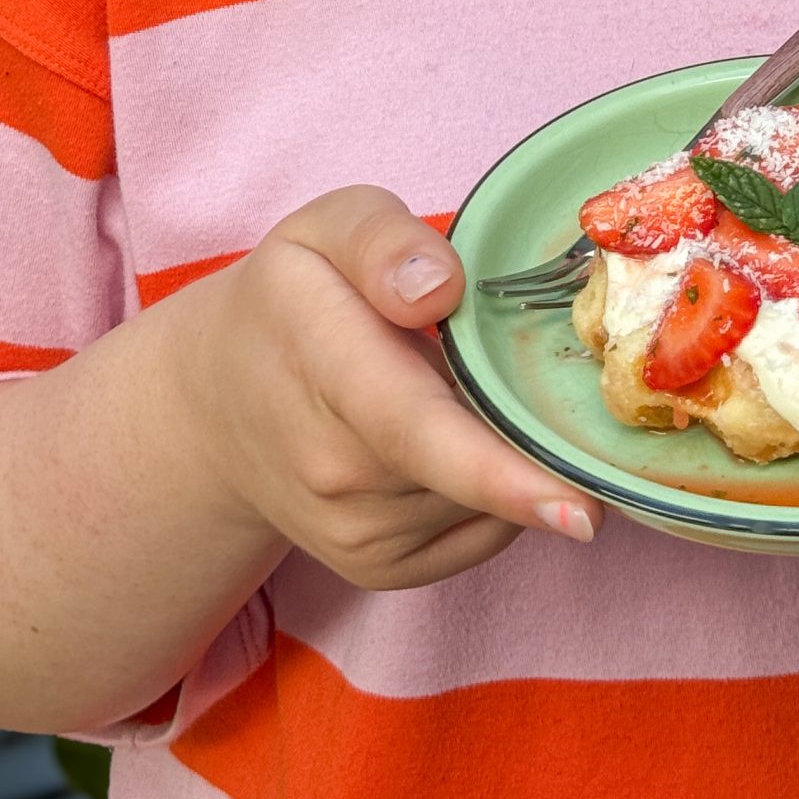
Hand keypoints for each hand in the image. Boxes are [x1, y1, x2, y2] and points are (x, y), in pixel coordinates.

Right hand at [174, 187, 602, 591]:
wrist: (215, 406)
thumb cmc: (293, 299)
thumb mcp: (326, 230)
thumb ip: (384, 240)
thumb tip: (440, 288)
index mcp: (324, 363)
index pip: (415, 429)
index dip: (502, 473)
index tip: (583, 509)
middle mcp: (334, 471)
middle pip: (473, 460)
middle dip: (527, 424)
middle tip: (535, 375)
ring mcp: (354, 532)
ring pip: (485, 500)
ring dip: (505, 449)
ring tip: (454, 388)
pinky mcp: (377, 568)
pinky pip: (479, 533)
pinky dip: (495, 491)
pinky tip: (456, 439)